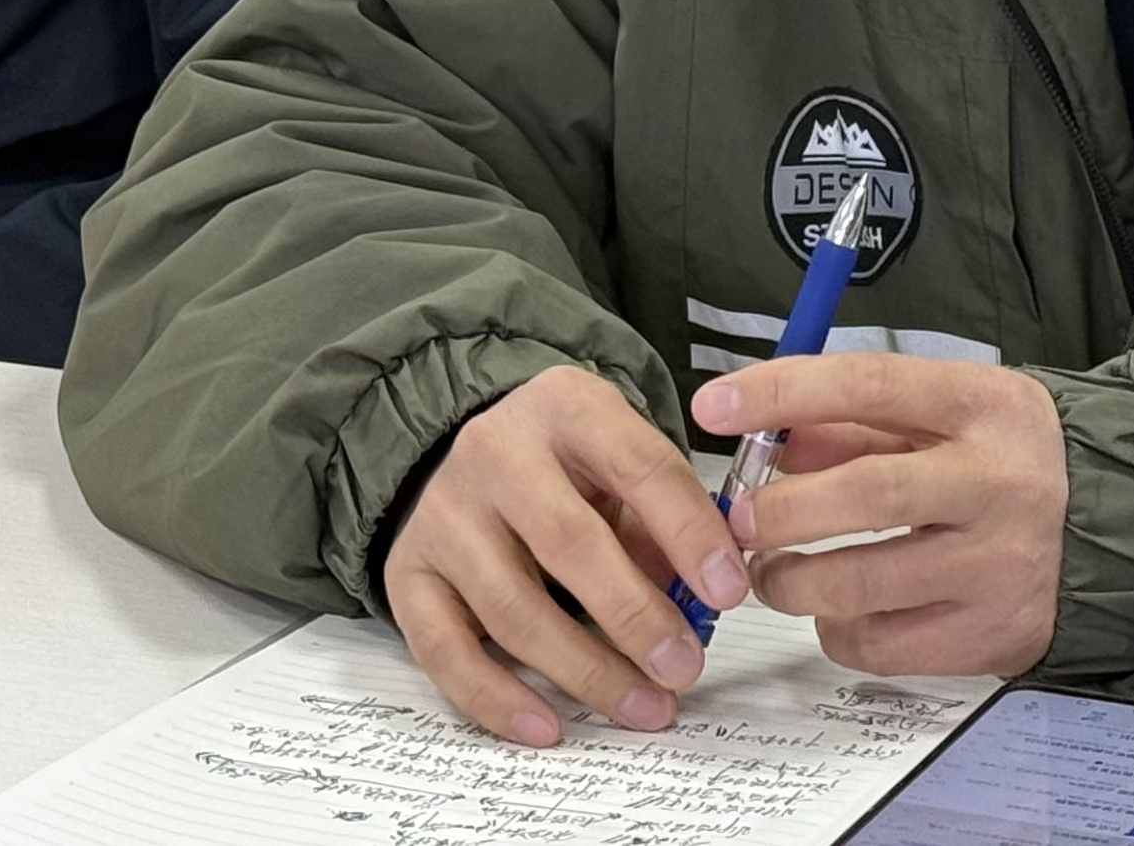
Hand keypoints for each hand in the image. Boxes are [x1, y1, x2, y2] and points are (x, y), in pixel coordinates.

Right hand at [383, 364, 748, 746]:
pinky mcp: (405, 573)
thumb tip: (702, 595)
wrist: (455, 446)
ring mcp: (443, 516)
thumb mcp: (618, 456)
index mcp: (567, 407)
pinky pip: (445, 651)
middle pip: (569, 543)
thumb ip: (659, 516)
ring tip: (643, 705)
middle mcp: (495, 454)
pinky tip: (548, 726)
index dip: (689, 532)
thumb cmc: (562, 461)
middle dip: (635, 614)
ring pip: (512, 608)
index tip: (727, 591)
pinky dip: (497, 698)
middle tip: (683, 666)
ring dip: (585, 669)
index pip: (639, 466)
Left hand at [695, 353, 1066, 678]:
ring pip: (858, 587)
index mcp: (985, 406)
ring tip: (775, 572)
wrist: (1109, 523)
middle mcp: (998, 483)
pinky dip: (838, 629)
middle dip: (777, 511)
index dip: (783, 393)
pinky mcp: (993, 634)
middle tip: (738, 519)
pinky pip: (880, 645)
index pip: (871, 386)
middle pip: (864, 495)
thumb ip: (854, 422)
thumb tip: (765, 439)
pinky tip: (843, 608)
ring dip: (790, 582)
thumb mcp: (944, 412)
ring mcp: (999, 566)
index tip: (715, 405)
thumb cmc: (1003, 459)